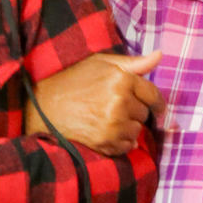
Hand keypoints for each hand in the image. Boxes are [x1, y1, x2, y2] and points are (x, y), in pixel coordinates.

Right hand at [26, 52, 162, 154]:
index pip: (152, 94)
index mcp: (121, 79)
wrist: (42, 106)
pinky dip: (120, 142)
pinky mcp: (105, 143)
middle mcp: (120, 103)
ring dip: (127, 127)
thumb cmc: (71, 81)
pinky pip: (127, 146)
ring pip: (137, 131)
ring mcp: (113, 125)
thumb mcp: (100, 63)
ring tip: (107, 119)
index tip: (158, 107)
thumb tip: (160, 55)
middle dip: (134, 111)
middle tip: (115, 107)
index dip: (157, 101)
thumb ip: (133, 62)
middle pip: (144, 113)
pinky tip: (105, 132)